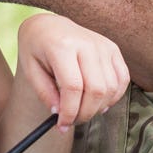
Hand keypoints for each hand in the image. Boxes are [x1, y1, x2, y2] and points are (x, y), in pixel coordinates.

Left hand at [16, 13, 128, 128]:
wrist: (49, 26)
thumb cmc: (36, 49)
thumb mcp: (30, 70)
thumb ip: (45, 92)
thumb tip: (60, 114)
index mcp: (61, 46)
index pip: (73, 86)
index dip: (70, 111)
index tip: (62, 125)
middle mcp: (86, 43)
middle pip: (96, 89)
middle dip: (85, 113)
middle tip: (72, 122)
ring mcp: (103, 45)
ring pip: (111, 87)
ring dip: (98, 108)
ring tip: (82, 111)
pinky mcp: (113, 49)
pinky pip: (122, 79)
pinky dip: (114, 97)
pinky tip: (99, 102)